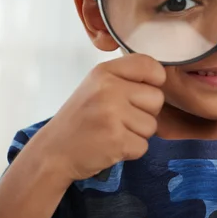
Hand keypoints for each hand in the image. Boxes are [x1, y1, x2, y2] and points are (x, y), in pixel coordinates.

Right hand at [27, 54, 165, 181]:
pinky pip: (144, 146)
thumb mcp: (96, 86)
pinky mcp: (117, 140)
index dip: (154, 80)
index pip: (149, 65)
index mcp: (105, 71)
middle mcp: (109, 88)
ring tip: (113, 132)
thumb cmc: (81, 119)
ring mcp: (112, 114)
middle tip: (120, 119)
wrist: (53, 152)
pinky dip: (131, 151)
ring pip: (152, 125)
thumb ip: (125, 79)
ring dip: (137, 134)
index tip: (142, 91)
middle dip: (145, 112)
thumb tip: (163, 77)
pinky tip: (111, 146)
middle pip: (157, 98)